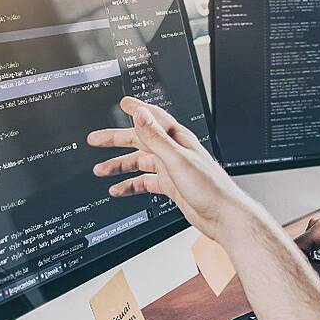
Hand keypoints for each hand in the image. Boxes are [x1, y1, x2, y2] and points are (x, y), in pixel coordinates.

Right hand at [86, 96, 254, 241]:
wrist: (223, 216)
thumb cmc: (210, 187)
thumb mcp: (177, 160)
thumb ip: (157, 138)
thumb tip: (141, 116)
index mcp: (178, 140)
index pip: (153, 118)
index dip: (137, 110)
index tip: (123, 103)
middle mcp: (174, 152)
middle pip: (140, 141)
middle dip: (117, 139)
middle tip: (96, 139)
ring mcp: (172, 169)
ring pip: (140, 163)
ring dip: (120, 165)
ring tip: (101, 170)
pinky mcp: (171, 186)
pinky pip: (145, 182)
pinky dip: (131, 185)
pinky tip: (118, 189)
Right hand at [293, 196, 319, 290]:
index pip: (297, 248)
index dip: (300, 265)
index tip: (310, 278)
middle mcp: (314, 225)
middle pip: (300, 251)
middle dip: (309, 268)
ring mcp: (316, 226)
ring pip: (305, 249)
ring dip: (313, 264)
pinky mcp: (319, 229)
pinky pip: (310, 246)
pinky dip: (316, 257)